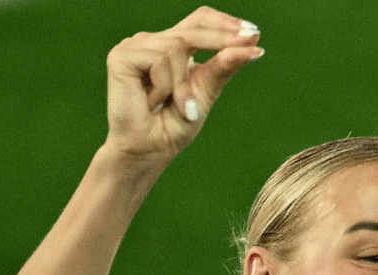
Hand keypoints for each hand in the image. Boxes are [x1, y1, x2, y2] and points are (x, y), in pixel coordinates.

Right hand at [104, 7, 262, 163]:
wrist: (150, 149)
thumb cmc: (176, 124)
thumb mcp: (206, 92)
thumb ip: (224, 66)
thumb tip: (255, 45)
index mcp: (174, 48)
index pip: (200, 21)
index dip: (225, 22)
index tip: (253, 31)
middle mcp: (154, 42)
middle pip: (193, 29)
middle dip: (223, 40)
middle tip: (251, 45)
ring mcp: (136, 46)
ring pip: (178, 47)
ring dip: (184, 85)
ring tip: (179, 107)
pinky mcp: (121, 56)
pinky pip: (159, 59)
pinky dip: (165, 85)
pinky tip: (152, 102)